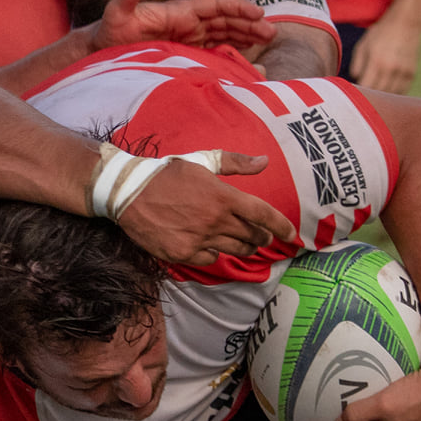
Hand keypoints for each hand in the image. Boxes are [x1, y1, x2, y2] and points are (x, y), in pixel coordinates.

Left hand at [95, 0, 275, 54]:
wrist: (100, 51)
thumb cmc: (108, 33)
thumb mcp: (116, 11)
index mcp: (178, 11)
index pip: (214, 5)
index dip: (236, 7)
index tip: (257, 13)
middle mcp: (186, 22)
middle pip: (225, 18)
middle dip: (249, 23)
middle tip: (272, 32)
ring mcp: (187, 37)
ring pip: (223, 32)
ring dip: (245, 35)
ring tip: (268, 41)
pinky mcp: (186, 52)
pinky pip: (214, 49)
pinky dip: (232, 51)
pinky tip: (246, 57)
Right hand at [118, 153, 297, 265]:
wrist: (128, 192)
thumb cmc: (167, 174)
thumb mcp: (202, 161)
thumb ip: (235, 163)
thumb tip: (265, 161)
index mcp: (223, 196)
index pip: (263, 215)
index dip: (281, 226)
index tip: (292, 235)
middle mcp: (215, 220)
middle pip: (251, 237)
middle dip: (261, 237)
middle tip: (261, 236)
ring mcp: (199, 239)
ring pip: (234, 250)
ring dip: (243, 248)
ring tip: (242, 243)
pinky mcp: (183, 253)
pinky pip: (209, 259)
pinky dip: (213, 253)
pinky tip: (209, 244)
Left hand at [347, 13, 420, 93]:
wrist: (406, 23)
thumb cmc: (381, 33)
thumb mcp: (362, 46)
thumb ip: (356, 66)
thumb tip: (355, 82)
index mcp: (376, 62)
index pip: (366, 88)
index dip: (360, 93)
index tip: (355, 93)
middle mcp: (391, 69)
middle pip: (379, 94)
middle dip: (370, 96)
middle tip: (364, 95)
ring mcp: (403, 72)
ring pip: (391, 95)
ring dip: (382, 97)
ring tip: (376, 93)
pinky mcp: (412, 73)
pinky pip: (402, 92)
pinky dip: (394, 94)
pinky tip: (388, 90)